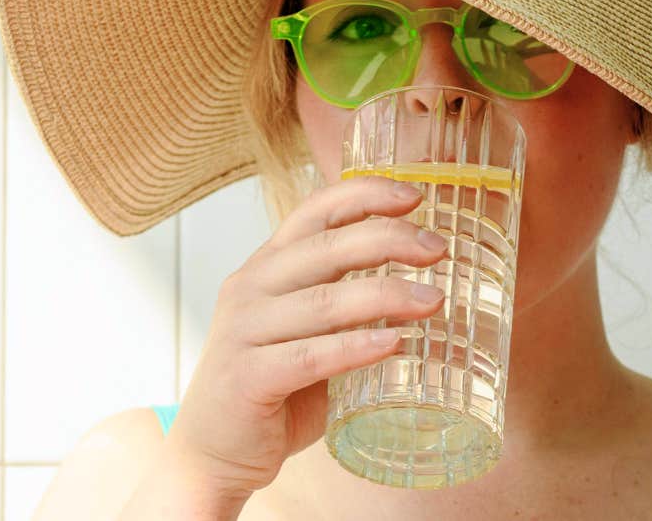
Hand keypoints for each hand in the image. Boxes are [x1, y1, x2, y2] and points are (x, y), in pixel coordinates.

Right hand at [164, 175, 448, 497]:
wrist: (213, 455)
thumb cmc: (273, 390)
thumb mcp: (310, 332)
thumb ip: (349, 306)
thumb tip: (424, 287)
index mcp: (267, 266)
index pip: (315, 210)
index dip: (364, 195)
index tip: (414, 196)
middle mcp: (250, 287)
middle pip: (327, 246)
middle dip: (389, 239)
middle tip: (438, 248)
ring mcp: (243, 331)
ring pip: (325, 300)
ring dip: (386, 295)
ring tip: (434, 300)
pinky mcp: (246, 378)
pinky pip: (311, 356)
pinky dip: (356, 347)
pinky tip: (395, 344)